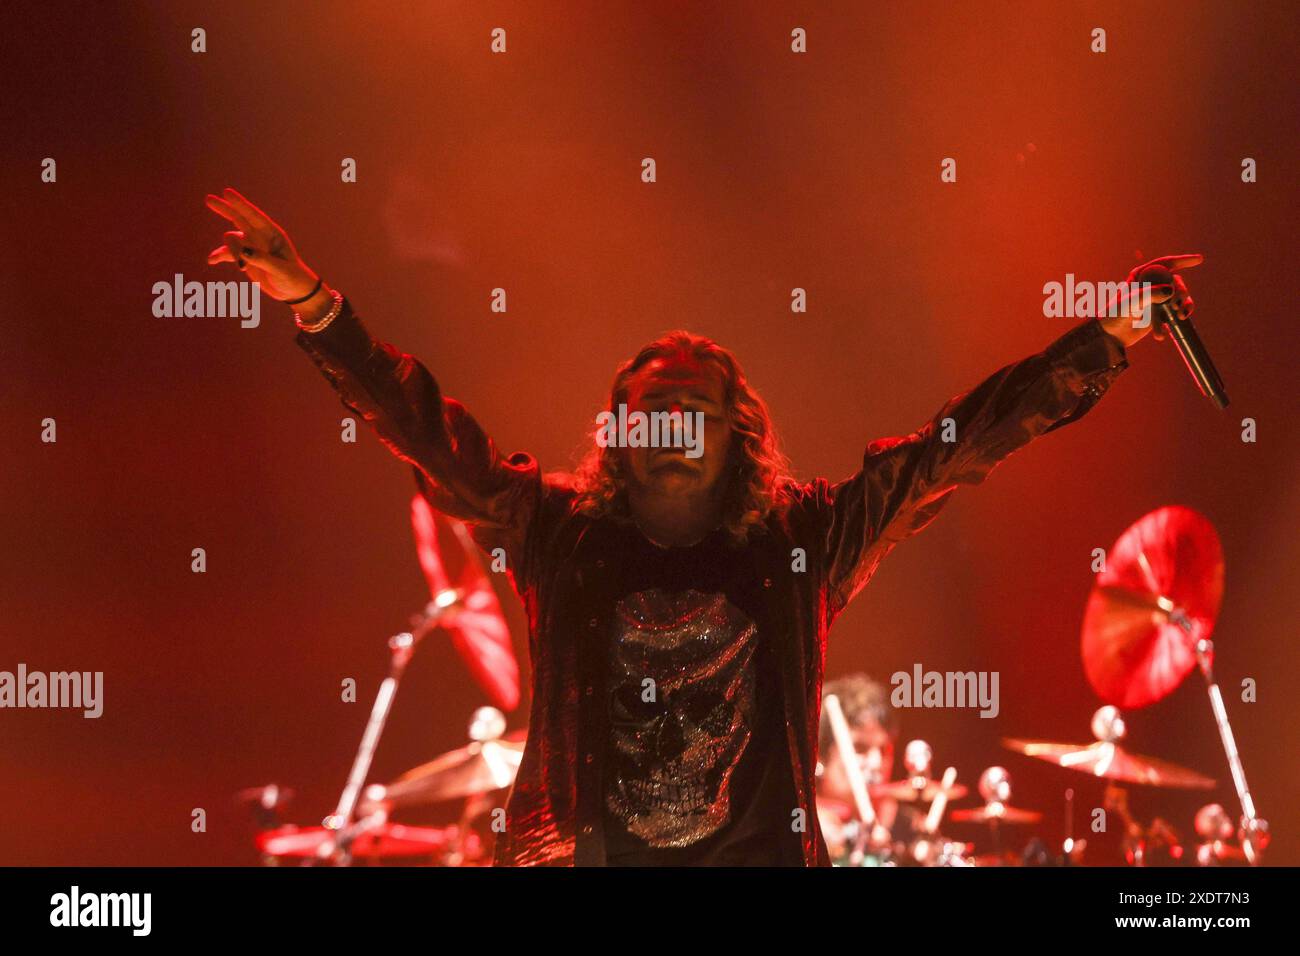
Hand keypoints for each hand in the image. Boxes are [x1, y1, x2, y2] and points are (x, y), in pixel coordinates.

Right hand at [204, 188, 322, 303]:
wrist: (293, 291)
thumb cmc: (293, 278)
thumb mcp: (281, 271)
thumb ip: (263, 260)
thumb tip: (243, 251)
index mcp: (273, 234)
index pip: (254, 216)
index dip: (240, 204)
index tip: (227, 193)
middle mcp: (260, 237)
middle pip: (239, 219)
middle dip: (225, 209)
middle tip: (208, 199)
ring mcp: (251, 246)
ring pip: (232, 240)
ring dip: (231, 251)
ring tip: (242, 267)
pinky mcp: (245, 258)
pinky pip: (228, 254)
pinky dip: (219, 256)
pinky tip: (211, 260)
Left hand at [1100, 254, 1202, 348]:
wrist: (1108, 335)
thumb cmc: (1115, 314)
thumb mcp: (1131, 302)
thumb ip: (1150, 294)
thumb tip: (1171, 290)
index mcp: (1141, 275)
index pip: (1166, 264)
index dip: (1183, 260)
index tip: (1199, 259)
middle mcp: (1151, 284)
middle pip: (1176, 282)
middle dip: (1181, 293)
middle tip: (1177, 306)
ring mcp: (1157, 299)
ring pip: (1179, 298)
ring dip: (1183, 307)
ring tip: (1179, 317)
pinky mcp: (1160, 313)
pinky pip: (1176, 312)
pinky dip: (1177, 319)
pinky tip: (1171, 327)